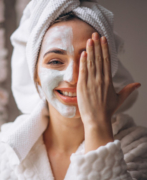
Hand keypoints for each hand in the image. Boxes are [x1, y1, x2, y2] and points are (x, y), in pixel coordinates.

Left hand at [77, 32, 140, 151]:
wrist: (97, 120)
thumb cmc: (107, 110)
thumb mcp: (120, 99)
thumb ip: (128, 89)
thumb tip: (138, 83)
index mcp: (108, 80)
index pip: (107, 61)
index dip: (105, 49)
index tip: (104, 40)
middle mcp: (100, 79)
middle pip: (98, 59)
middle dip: (97, 45)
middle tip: (95, 34)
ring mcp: (91, 82)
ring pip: (91, 63)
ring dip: (90, 50)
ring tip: (89, 40)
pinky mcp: (82, 86)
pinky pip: (83, 72)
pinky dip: (83, 62)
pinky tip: (83, 53)